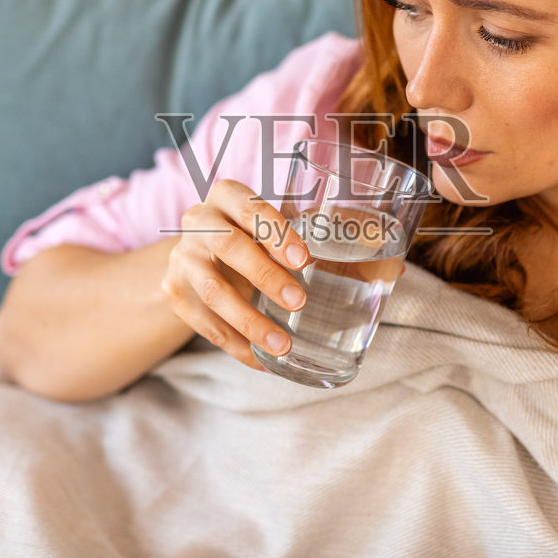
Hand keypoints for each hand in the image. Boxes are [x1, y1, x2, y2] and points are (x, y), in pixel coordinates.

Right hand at [159, 179, 310, 370]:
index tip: (304, 260)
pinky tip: (264, 361)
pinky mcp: (175, 293)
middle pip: (228, 246)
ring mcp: (182, 259)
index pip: (250, 207)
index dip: (276, 232)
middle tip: (299, 301)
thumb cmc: (251, 236)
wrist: (198, 255)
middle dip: (265, 276)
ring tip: (283, 346)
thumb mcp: (273, 225)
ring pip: (214, 292)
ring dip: (250, 321)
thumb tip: (382, 257)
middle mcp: (198, 221)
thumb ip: (313, 231)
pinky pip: (207, 325)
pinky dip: (238, 346)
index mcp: (226, 196)